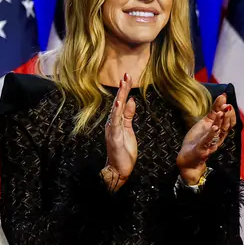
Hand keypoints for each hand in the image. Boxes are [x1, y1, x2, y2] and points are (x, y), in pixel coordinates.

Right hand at [103, 72, 137, 191]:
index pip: (121, 102)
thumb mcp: (129, 130)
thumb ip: (128, 115)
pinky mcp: (114, 137)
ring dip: (120, 97)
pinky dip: (117, 112)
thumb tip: (131, 100)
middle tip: (126, 75)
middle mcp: (112, 123)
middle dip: (122, 89)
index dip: (124, 90)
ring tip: (123, 85)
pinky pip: (115, 122)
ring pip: (116, 110)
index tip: (127, 77)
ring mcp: (112, 129)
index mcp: (116, 121)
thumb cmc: (123, 151)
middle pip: (118, 103)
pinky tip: (118, 103)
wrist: (118, 169)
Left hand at [176, 92, 235, 184]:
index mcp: (219, 131)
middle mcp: (217, 137)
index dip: (229, 111)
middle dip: (227, 116)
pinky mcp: (202, 149)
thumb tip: (223, 96)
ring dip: (220, 123)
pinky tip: (213, 127)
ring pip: (219, 133)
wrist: (188, 159)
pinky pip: (208, 141)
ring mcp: (210, 144)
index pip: (229, 121)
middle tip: (226, 106)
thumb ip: (214, 111)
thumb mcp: (205, 123)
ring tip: (221, 113)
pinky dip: (211, 134)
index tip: (226, 100)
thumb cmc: (197, 140)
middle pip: (226, 126)